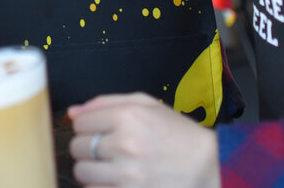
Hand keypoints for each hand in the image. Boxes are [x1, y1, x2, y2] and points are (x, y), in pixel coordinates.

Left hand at [67, 93, 220, 187]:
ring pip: (82, 172)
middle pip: (77, 148)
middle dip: (89, 148)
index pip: (81, 123)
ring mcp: (127, 175)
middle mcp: (125, 145)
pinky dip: (101, 186)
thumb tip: (73, 112)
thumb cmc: (178, 135)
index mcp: (128, 117)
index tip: (101, 131)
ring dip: (92, 170)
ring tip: (112, 167)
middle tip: (108, 150)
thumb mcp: (147, 105)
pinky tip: (117, 180)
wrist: (210, 167)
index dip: (89, 127)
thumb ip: (105, 103)